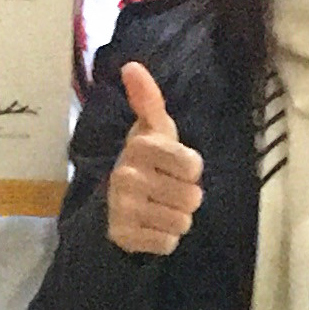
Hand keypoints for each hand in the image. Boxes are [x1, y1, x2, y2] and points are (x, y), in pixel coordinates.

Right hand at [104, 61, 203, 254]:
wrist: (114, 205)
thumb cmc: (148, 161)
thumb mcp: (154, 130)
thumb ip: (148, 100)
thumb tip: (132, 66)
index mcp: (140, 147)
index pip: (193, 165)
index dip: (190, 170)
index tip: (175, 167)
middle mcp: (127, 176)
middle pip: (192, 197)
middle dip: (186, 197)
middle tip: (166, 190)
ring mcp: (124, 207)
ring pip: (182, 221)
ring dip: (177, 218)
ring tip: (159, 208)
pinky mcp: (125, 236)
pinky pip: (168, 243)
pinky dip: (165, 238)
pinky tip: (150, 226)